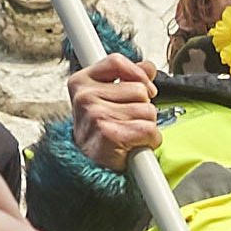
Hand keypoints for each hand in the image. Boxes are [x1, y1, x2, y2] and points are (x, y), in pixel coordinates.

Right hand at [71, 52, 163, 166]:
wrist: (89, 168)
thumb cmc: (98, 134)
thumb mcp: (107, 98)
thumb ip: (128, 78)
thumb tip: (148, 66)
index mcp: (81, 82)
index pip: (116, 62)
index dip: (137, 73)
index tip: (144, 88)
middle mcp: (85, 97)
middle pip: (139, 89)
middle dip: (143, 107)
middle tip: (128, 121)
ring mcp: (95, 115)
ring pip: (148, 110)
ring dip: (147, 125)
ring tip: (129, 134)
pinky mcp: (109, 135)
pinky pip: (149, 129)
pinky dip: (150, 140)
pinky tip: (134, 145)